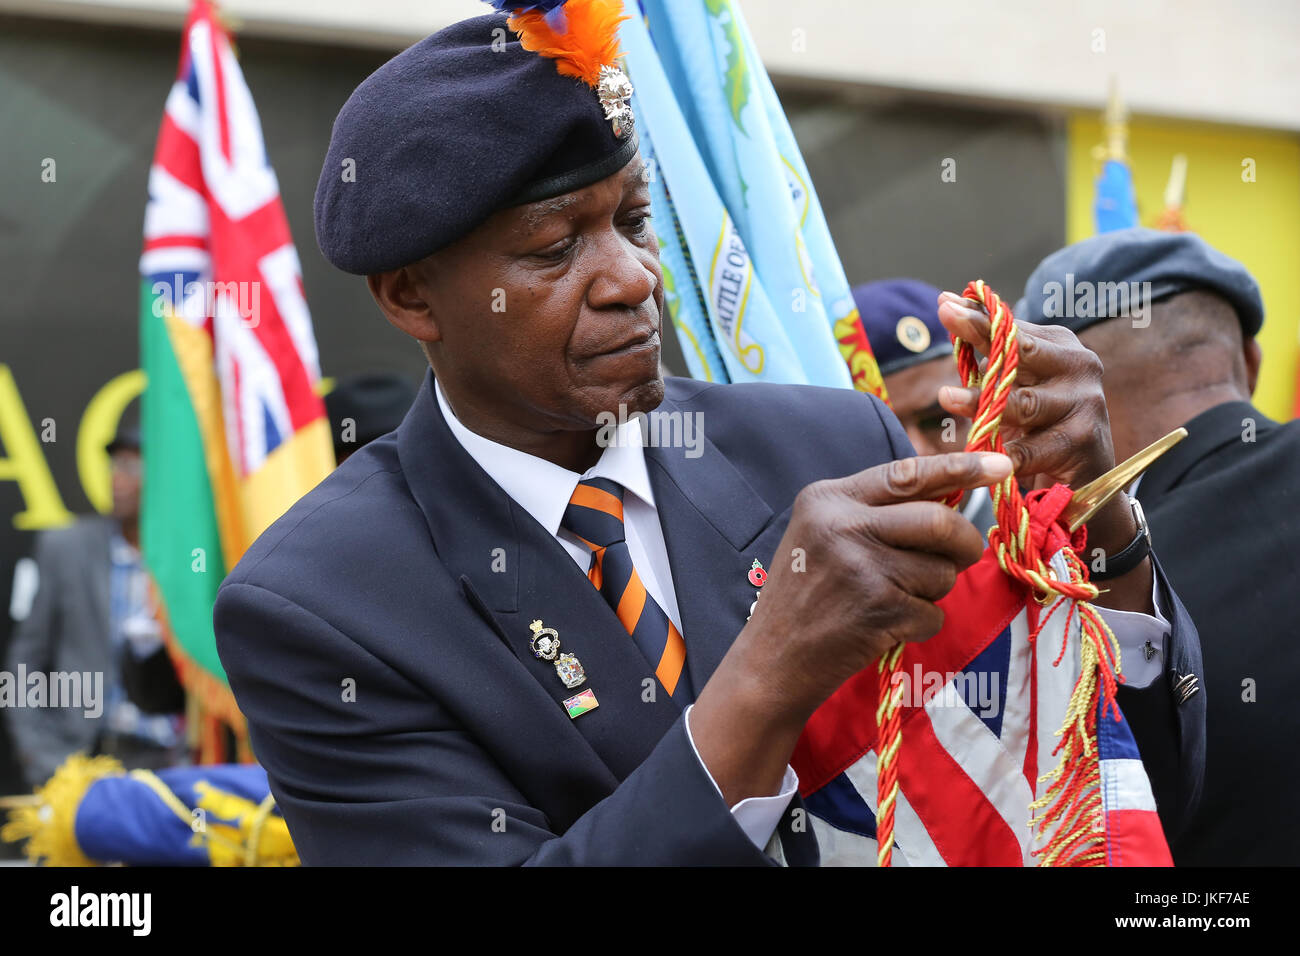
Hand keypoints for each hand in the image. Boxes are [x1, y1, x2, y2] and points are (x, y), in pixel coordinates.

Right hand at [691, 451, 1009, 805]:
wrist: (771, 659)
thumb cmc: (806, 594)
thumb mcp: (823, 534)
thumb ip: (875, 511)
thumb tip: (950, 494)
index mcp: (828, 498)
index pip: (906, 473)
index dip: (960, 468)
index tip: (1002, 465)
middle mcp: (842, 526)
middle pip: (939, 521)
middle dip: (964, 543)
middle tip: (962, 556)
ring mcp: (861, 568)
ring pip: (942, 571)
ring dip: (933, 591)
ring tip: (895, 599)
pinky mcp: (878, 610)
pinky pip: (933, 612)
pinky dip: (920, 624)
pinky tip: (885, 626)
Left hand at [935, 290, 1115, 490]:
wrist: (1085, 479)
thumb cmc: (1040, 427)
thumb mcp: (1016, 388)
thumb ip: (990, 356)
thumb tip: (948, 307)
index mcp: (1061, 348)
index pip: (1013, 329)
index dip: (978, 315)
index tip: (945, 302)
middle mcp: (1079, 366)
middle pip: (1020, 351)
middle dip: (981, 332)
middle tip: (946, 318)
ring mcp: (1085, 403)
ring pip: (1023, 402)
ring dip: (981, 401)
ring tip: (946, 397)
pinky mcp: (1083, 442)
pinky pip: (1031, 450)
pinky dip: (1004, 455)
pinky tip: (979, 456)